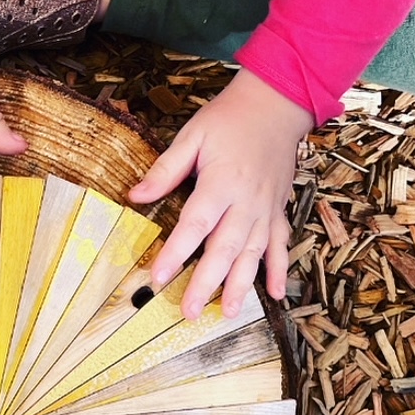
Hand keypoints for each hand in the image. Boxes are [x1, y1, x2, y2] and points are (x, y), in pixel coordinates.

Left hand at [129, 68, 314, 319]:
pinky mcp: (279, 209)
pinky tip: (276, 295)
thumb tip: (134, 195)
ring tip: (228, 312)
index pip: (195, 224)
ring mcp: (266, 208)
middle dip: (207, 282)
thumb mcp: (192, 136)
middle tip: (189, 311)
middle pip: (225, 247)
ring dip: (242, 285)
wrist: (278, 103)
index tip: (158, 276)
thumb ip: (165, 170)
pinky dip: (280, 269)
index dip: (177, 252)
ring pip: (253, 253)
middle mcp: (246, 201)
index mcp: (221, 182)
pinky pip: (280, 244)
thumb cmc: (229, 119)